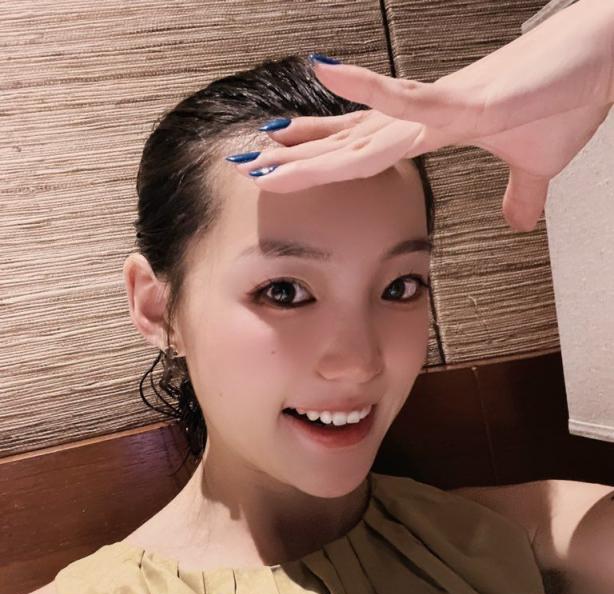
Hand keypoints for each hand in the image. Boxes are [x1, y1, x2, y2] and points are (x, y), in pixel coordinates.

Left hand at [230, 0, 613, 231]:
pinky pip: (411, 99)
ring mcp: (441, 108)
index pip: (363, 149)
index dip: (321, 158)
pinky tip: (331, 75)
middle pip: (348, 143)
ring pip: (363, 131)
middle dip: (297, 160)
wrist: (603, 60)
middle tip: (247, 168)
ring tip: (263, 147)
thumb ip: (519, 195)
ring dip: (313, 142)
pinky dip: (371, 91)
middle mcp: (424, 118)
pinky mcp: (468, 101)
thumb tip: (517, 223)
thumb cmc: (567, 98)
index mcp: (433, 131)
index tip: (282, 167)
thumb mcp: (535, 167)